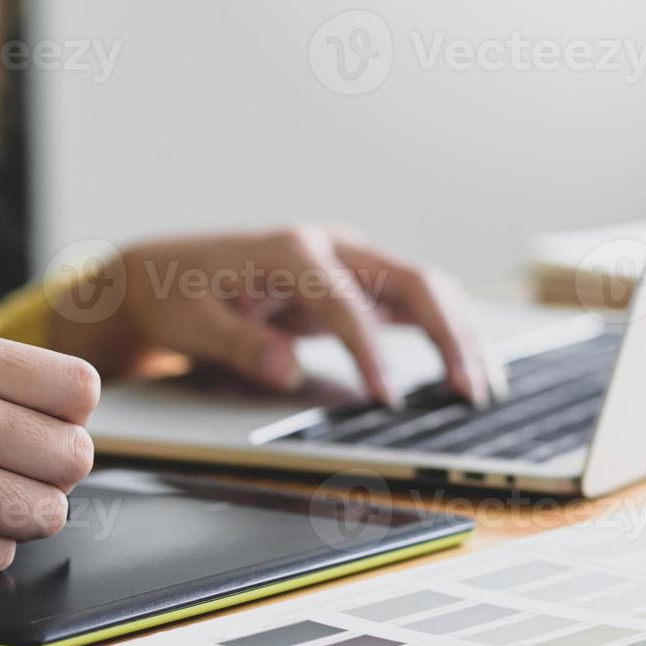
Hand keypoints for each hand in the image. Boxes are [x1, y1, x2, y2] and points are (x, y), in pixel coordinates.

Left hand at [50, 224, 494, 407]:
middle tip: (469, 390)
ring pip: (423, 289)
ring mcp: (347, 261)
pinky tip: (462, 371)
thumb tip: (286, 369)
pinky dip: (441, 334)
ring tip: (480, 388)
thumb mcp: (192, 322)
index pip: (345, 302)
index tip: (387, 398)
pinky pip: (409, 305)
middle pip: (410, 280)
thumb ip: (239, 344)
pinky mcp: (353, 283)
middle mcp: (329, 246)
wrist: (164, 274)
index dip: (370, 352)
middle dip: (447, 333)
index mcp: (289, 250)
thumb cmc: (174, 293)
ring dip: (458, 334)